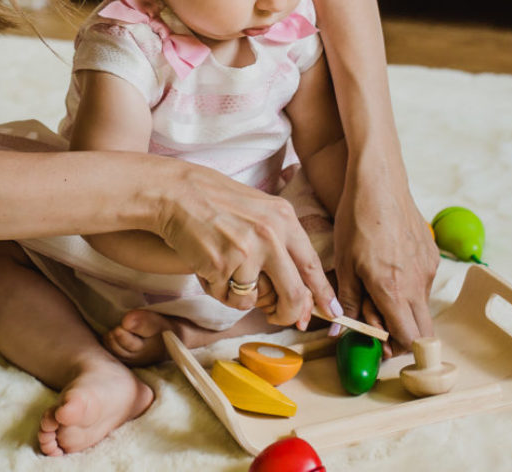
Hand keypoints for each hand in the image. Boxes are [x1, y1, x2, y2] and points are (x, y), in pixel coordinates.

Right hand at [155, 159, 339, 329]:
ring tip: (227, 271)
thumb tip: (300, 291)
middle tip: (278, 316)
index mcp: (285, 219)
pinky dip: (219, 291)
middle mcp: (271, 235)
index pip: (312, 266)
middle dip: (289, 314)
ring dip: (242, 297)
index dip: (322, 295)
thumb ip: (283, 246)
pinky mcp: (221, 266)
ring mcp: (246, 252)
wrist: (179, 194)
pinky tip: (211, 269)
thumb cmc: (219, 204)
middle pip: (293, 294)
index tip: (332, 314)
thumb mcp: (261, 213)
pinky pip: (229, 299)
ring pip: (257, 301)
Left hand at [333, 157, 438, 354]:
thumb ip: (346, 301)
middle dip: (402, 335)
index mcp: (393, 291)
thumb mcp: (344, 263)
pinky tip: (388, 267)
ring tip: (377, 288)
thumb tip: (339, 334)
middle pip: (423, 330)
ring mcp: (428, 268)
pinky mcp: (432, 254)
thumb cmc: (357, 221)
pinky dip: (409, 287)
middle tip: (378, 324)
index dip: (395, 348)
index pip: (408, 340)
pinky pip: (423, 283)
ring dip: (404, 309)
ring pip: (422, 306)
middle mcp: (417, 284)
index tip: (378, 343)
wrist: (380, 182)